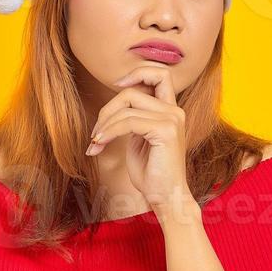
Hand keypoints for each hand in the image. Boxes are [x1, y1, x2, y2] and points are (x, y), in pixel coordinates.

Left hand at [85, 64, 188, 213]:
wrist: (166, 198)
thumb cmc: (151, 173)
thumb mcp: (139, 139)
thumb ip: (133, 118)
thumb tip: (112, 106)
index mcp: (170, 110)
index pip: (160, 74)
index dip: (137, 72)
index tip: (117, 85)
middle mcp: (175, 111)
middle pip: (133, 90)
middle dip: (108, 108)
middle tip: (97, 132)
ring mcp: (172, 119)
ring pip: (127, 105)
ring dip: (105, 124)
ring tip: (96, 143)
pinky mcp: (165, 130)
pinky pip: (128, 121)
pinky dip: (109, 132)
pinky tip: (99, 145)